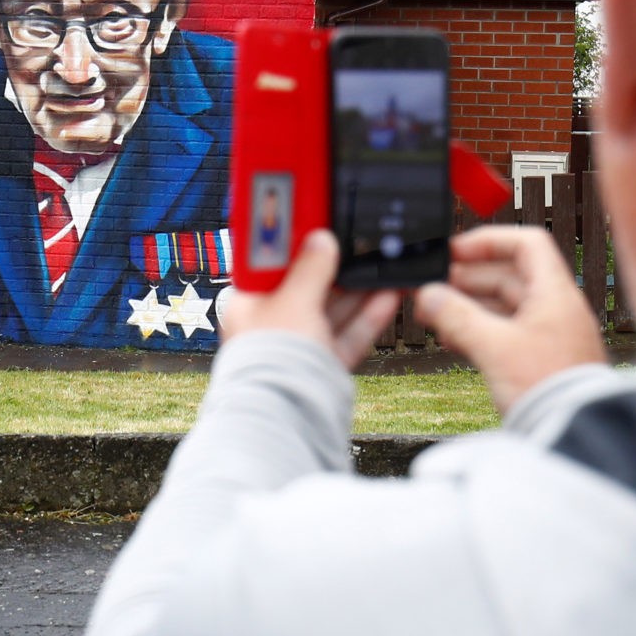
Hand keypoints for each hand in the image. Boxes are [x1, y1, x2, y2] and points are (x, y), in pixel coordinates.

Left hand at [219, 229, 398, 371]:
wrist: (286, 414)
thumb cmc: (274, 355)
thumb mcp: (293, 300)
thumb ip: (311, 268)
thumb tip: (320, 240)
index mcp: (247, 303)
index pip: (269, 263)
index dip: (293, 242)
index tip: (316, 222)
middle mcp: (269, 324)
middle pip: (306, 287)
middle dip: (335, 267)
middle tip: (359, 242)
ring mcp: (296, 347)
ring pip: (331, 311)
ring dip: (358, 290)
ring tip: (385, 266)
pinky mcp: (321, 366)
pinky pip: (345, 336)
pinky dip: (366, 317)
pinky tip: (389, 296)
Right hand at [416, 226, 609, 413]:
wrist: (576, 437)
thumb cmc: (547, 389)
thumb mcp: (493, 347)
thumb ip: (457, 317)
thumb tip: (429, 296)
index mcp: (554, 294)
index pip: (526, 243)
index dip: (489, 241)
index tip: (456, 252)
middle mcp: (556, 309)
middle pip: (509, 276)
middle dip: (468, 279)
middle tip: (434, 286)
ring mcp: (550, 335)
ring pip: (504, 307)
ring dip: (469, 306)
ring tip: (435, 314)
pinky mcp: (540, 360)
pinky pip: (506, 333)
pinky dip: (479, 330)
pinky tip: (453, 341)